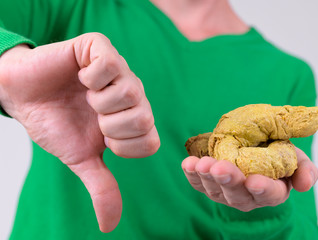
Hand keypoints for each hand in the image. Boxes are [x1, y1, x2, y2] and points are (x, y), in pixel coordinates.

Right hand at [0, 33, 159, 231]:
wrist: (23, 97)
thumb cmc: (56, 124)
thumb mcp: (81, 158)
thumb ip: (102, 186)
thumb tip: (109, 226)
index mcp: (133, 119)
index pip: (150, 141)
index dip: (121, 146)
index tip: (101, 136)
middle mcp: (133, 93)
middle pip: (143, 118)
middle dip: (108, 125)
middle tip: (91, 114)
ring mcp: (119, 69)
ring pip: (130, 92)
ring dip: (98, 102)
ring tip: (85, 95)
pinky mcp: (99, 47)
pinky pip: (109, 64)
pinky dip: (90, 77)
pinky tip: (80, 76)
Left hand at [181, 147, 317, 210]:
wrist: (251, 146)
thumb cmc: (275, 152)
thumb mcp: (295, 156)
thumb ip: (304, 169)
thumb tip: (304, 184)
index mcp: (272, 191)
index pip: (269, 194)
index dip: (262, 189)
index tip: (254, 182)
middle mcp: (247, 196)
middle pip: (237, 194)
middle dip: (229, 181)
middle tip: (220, 168)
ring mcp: (225, 192)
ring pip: (215, 190)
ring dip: (207, 177)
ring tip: (201, 164)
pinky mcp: (209, 184)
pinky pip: (198, 183)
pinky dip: (191, 174)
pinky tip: (188, 163)